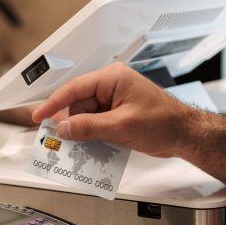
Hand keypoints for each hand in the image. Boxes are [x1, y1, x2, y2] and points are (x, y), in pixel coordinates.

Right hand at [32, 62, 194, 157]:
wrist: (185, 134)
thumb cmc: (164, 122)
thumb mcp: (121, 125)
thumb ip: (89, 127)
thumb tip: (64, 128)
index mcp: (112, 78)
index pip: (74, 88)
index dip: (53, 103)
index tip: (40, 117)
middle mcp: (112, 85)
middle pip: (78, 105)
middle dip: (74, 124)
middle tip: (67, 142)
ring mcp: (115, 100)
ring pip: (86, 117)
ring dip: (86, 132)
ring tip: (93, 145)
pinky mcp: (118, 114)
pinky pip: (97, 123)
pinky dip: (95, 135)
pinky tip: (99, 146)